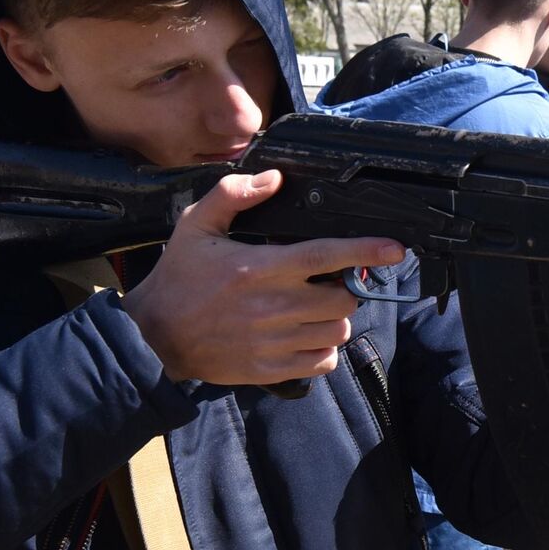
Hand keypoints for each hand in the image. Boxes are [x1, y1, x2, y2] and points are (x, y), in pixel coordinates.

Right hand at [121, 170, 404, 385]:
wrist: (152, 337)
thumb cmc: (178, 279)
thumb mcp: (195, 226)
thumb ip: (233, 196)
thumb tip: (273, 179)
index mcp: (260, 268)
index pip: (326, 256)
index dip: (365, 250)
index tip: (395, 248)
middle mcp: (273, 306)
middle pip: (343, 299)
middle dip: (346, 289)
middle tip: (329, 283)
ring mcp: (274, 342)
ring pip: (337, 331)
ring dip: (336, 319)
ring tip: (316, 310)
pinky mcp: (271, 370)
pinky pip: (322, 361)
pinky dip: (324, 350)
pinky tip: (306, 336)